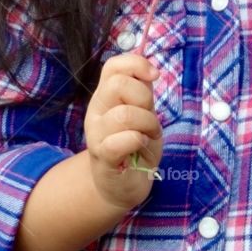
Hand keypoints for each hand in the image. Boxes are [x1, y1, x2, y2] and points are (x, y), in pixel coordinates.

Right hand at [84, 52, 163, 209]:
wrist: (121, 186)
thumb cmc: (134, 146)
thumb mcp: (142, 113)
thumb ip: (141, 92)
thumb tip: (149, 70)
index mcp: (105, 96)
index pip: (113, 66)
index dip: (136, 64)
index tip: (154, 77)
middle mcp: (97, 111)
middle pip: (118, 85)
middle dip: (144, 99)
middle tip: (150, 119)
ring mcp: (96, 134)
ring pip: (125, 114)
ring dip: (147, 124)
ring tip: (148, 136)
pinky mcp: (103, 156)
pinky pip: (121, 140)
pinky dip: (138, 141)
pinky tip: (140, 147)